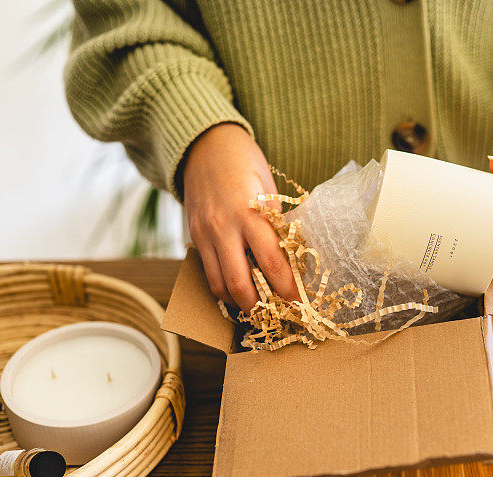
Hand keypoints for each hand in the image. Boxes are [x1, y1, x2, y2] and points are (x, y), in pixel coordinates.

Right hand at [182, 123, 299, 313]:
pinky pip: (207, 272)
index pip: (271, 261)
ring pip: (218, 284)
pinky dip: (222, 286)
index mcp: (250, 213)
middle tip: (276, 314)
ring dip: (238, 301)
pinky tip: (237, 289)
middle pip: (239, 283)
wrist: (204, 145)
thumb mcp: (268, 188)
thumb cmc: (244, 163)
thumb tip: (291, 257)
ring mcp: (205, 234)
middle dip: (259, 305)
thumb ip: (275, 222)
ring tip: (257, 306)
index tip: (298, 303)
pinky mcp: (194, 236)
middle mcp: (224, 227)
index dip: (286, 287)